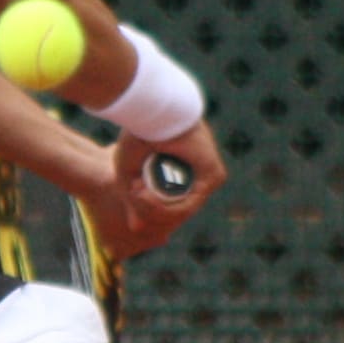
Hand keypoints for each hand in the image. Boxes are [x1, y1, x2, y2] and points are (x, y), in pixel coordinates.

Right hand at [78, 120, 222, 260]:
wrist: (150, 113)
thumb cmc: (136, 137)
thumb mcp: (128, 175)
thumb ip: (133, 202)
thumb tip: (135, 228)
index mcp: (182, 170)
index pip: (171, 204)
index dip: (150, 213)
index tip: (134, 210)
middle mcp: (197, 173)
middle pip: (176, 210)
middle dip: (151, 212)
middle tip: (135, 197)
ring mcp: (208, 175)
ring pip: (182, 210)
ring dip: (156, 211)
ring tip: (139, 197)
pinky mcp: (215, 176)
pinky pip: (192, 204)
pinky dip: (169, 209)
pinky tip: (150, 200)